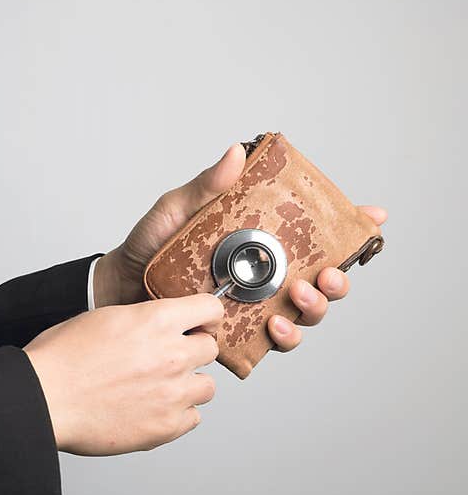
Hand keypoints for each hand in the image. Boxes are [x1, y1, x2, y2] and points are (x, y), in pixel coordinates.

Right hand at [24, 294, 222, 454]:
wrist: (44, 399)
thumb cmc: (60, 359)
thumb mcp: (102, 318)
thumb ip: (140, 321)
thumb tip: (156, 326)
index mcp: (155, 320)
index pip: (211, 310)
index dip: (205, 318)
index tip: (197, 325)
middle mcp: (171, 355)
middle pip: (210, 350)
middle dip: (192, 352)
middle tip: (168, 359)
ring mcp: (172, 393)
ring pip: (207, 387)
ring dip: (187, 385)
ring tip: (158, 389)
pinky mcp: (165, 426)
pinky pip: (192, 418)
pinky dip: (176, 415)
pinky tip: (150, 409)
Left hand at [92, 144, 387, 350]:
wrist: (119, 286)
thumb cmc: (149, 245)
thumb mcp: (176, 209)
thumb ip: (205, 187)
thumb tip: (235, 152)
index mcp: (260, 240)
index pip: (315, 234)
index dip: (352, 228)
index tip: (374, 217)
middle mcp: (265, 275)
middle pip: (322, 280)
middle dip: (338, 280)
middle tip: (326, 273)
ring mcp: (254, 306)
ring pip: (306, 314)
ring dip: (315, 307)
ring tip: (298, 296)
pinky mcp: (237, 333)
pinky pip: (272, 342)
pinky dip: (283, 337)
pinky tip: (273, 327)